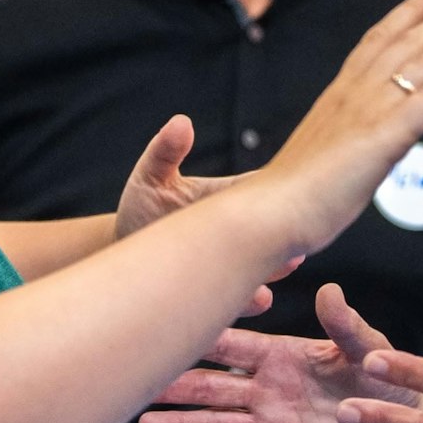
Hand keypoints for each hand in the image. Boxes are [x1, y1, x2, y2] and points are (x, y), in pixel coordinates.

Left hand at [115, 115, 288, 314]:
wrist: (124, 256)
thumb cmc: (141, 212)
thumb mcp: (150, 178)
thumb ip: (165, 152)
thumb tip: (182, 122)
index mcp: (232, 199)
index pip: (269, 192)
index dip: (284, 195)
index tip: (295, 195)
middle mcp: (239, 234)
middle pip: (275, 233)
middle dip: (287, 238)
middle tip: (299, 243)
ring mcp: (232, 266)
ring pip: (264, 270)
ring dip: (275, 271)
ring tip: (283, 269)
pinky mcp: (219, 296)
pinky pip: (240, 300)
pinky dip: (252, 299)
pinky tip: (260, 298)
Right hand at [139, 284, 420, 422]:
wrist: (405, 421)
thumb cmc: (385, 375)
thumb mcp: (368, 347)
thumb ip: (346, 325)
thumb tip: (330, 291)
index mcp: (282, 357)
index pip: (234, 347)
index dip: (202, 341)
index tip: (167, 330)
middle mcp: (268, 390)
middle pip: (213, 388)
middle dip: (176, 385)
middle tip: (137, 381)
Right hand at [261, 0, 422, 255]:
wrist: (271, 212)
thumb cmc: (292, 196)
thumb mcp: (323, 155)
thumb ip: (346, 143)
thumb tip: (362, 150)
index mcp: (340, 94)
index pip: (381, 39)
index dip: (412, 11)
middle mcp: (357, 92)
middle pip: (413, 41)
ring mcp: (372, 110)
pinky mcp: (386, 135)